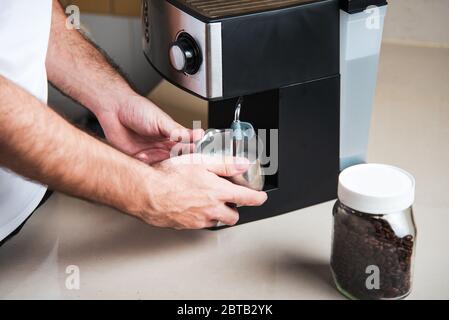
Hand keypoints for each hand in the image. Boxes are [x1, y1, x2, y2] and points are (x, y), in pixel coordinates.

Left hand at [97, 94, 202, 163]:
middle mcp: (162, 146)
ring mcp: (150, 153)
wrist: (114, 109)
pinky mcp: (137, 158)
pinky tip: (143, 155)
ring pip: (160, 166)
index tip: (195, 158)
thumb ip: (179, 132)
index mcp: (171, 136)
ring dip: (159, 163)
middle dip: (176, 163)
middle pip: (174, 160)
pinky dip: (145, 164)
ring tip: (156, 155)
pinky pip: (144, 167)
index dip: (191, 154)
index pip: (186, 148)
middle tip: (176, 160)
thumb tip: (198, 135)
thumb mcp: (162, 121)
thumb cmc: (137, 109)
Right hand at [135, 154, 267, 229]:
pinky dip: (201, 217)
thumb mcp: (201, 161)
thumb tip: (244, 163)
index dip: (258, 198)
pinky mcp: (186, 226)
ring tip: (206, 200)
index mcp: (219, 192)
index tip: (261, 197)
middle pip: (234, 216)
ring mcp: (199, 220)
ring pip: (217, 221)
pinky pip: (200, 224)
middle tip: (228, 198)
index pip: (248, 199)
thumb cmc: (169, 175)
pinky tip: (192, 205)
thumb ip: (226, 163)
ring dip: (217, 213)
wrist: (146, 192)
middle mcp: (212, 209)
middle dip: (234, 208)